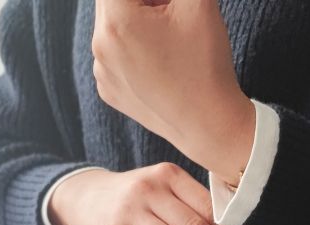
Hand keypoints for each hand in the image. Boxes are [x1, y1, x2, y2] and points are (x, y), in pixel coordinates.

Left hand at [92, 0, 254, 185]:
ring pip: (114, 25)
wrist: (209, 126)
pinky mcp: (109, 90)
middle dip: (144, 0)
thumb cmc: (206, 64)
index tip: (166, 8)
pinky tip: (161, 61)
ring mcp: (102, 71)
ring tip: (170, 39)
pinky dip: (133, 48)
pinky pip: (114, 54)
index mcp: (117, 21)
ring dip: (137, 20)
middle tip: (171, 12)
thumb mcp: (199, 4)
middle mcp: (100, 46)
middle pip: (115, 0)